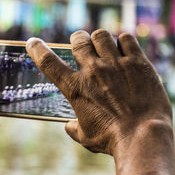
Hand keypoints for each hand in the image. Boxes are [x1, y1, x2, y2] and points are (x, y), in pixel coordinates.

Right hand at [26, 29, 171, 155]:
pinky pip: (126, 38)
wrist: (142, 136)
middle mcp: (93, 71)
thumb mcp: (86, 136)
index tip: (32, 43)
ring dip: (99, 39)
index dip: (37, 49)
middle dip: (78, 39)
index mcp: (75, 88)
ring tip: (104, 46)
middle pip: (78, 40)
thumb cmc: (112, 139)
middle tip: (81, 43)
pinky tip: (125, 50)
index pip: (48, 62)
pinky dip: (123, 42)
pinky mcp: (137, 62)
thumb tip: (69, 126)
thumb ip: (74, 128)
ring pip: (101, 35)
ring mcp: (116, 64)